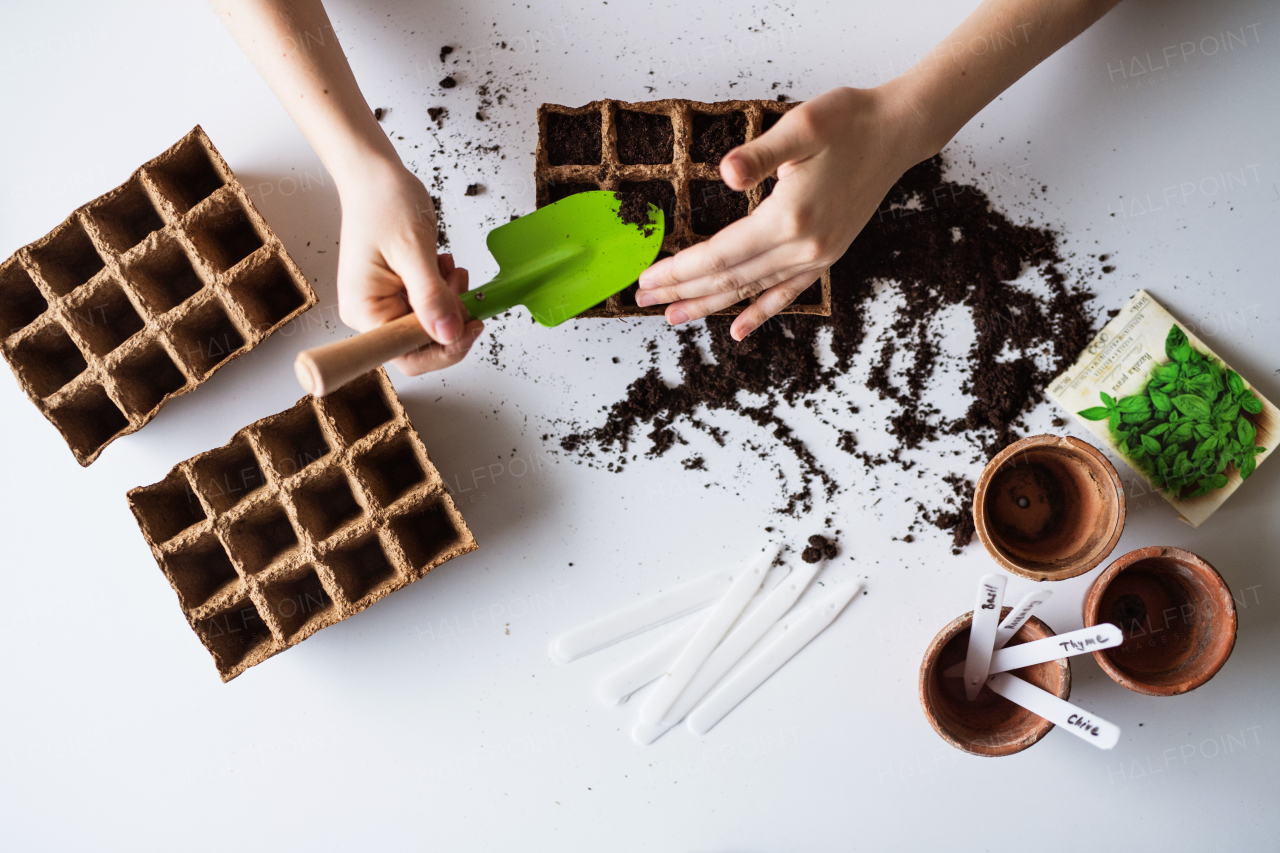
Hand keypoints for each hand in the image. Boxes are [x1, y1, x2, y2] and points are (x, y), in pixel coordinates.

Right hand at [335, 159, 483, 373]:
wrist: (375, 176)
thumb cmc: (383, 203)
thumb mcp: (413, 251)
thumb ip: (432, 297)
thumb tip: (449, 335)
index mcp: (365, 311)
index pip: (406, 356)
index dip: (442, 350)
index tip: (468, 328)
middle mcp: (370, 314)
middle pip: (421, 344)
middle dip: (450, 319)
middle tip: (463, 288)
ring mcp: (383, 304)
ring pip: (430, 324)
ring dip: (450, 301)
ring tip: (450, 270)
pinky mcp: (397, 293)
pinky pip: (428, 307)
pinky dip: (444, 291)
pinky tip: (442, 267)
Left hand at [635, 84, 925, 339]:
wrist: (898, 131)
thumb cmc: (849, 120)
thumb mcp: (802, 127)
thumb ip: (760, 154)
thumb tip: (726, 172)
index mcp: (790, 218)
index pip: (719, 255)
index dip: (679, 270)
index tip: (646, 278)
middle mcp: (804, 247)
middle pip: (729, 279)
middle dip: (683, 292)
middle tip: (643, 301)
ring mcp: (817, 256)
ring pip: (752, 290)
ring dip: (710, 305)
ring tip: (673, 317)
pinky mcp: (827, 256)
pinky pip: (786, 294)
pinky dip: (760, 312)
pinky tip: (738, 330)